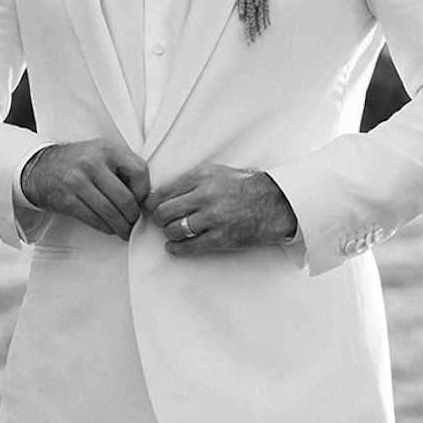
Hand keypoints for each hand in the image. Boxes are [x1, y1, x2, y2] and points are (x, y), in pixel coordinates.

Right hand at [20, 141, 150, 239]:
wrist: (41, 167)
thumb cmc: (76, 162)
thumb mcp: (101, 152)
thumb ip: (122, 167)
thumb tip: (144, 194)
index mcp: (106, 149)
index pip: (139, 171)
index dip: (144, 191)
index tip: (141, 200)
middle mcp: (92, 163)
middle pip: (125, 198)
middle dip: (133, 215)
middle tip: (134, 221)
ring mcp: (78, 182)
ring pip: (111, 212)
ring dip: (121, 226)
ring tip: (124, 229)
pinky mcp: (68, 200)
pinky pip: (94, 219)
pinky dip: (106, 227)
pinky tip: (109, 227)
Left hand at [148, 165, 297, 255]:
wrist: (272, 202)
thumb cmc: (242, 187)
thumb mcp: (214, 173)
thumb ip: (189, 182)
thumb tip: (161, 195)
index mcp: (201, 177)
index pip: (164, 193)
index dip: (152, 203)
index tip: (150, 208)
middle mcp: (204, 196)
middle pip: (164, 212)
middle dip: (159, 219)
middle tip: (161, 222)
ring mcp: (212, 218)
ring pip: (174, 230)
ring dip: (169, 233)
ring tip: (172, 232)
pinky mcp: (220, 238)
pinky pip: (189, 246)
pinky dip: (177, 249)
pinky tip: (174, 247)